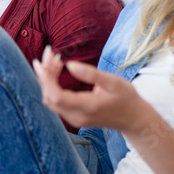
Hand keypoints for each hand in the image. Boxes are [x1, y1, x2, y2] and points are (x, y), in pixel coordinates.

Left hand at [32, 46, 149, 132]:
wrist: (134, 119)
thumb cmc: (127, 98)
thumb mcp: (114, 82)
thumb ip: (91, 74)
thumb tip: (69, 64)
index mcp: (87, 107)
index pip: (56, 96)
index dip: (44, 80)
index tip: (39, 63)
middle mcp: (76, 116)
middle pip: (49, 96)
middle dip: (44, 74)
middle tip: (49, 53)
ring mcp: (74, 119)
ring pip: (50, 99)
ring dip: (47, 79)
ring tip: (53, 59)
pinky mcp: (73, 117)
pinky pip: (56, 101)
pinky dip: (52, 85)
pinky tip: (57, 70)